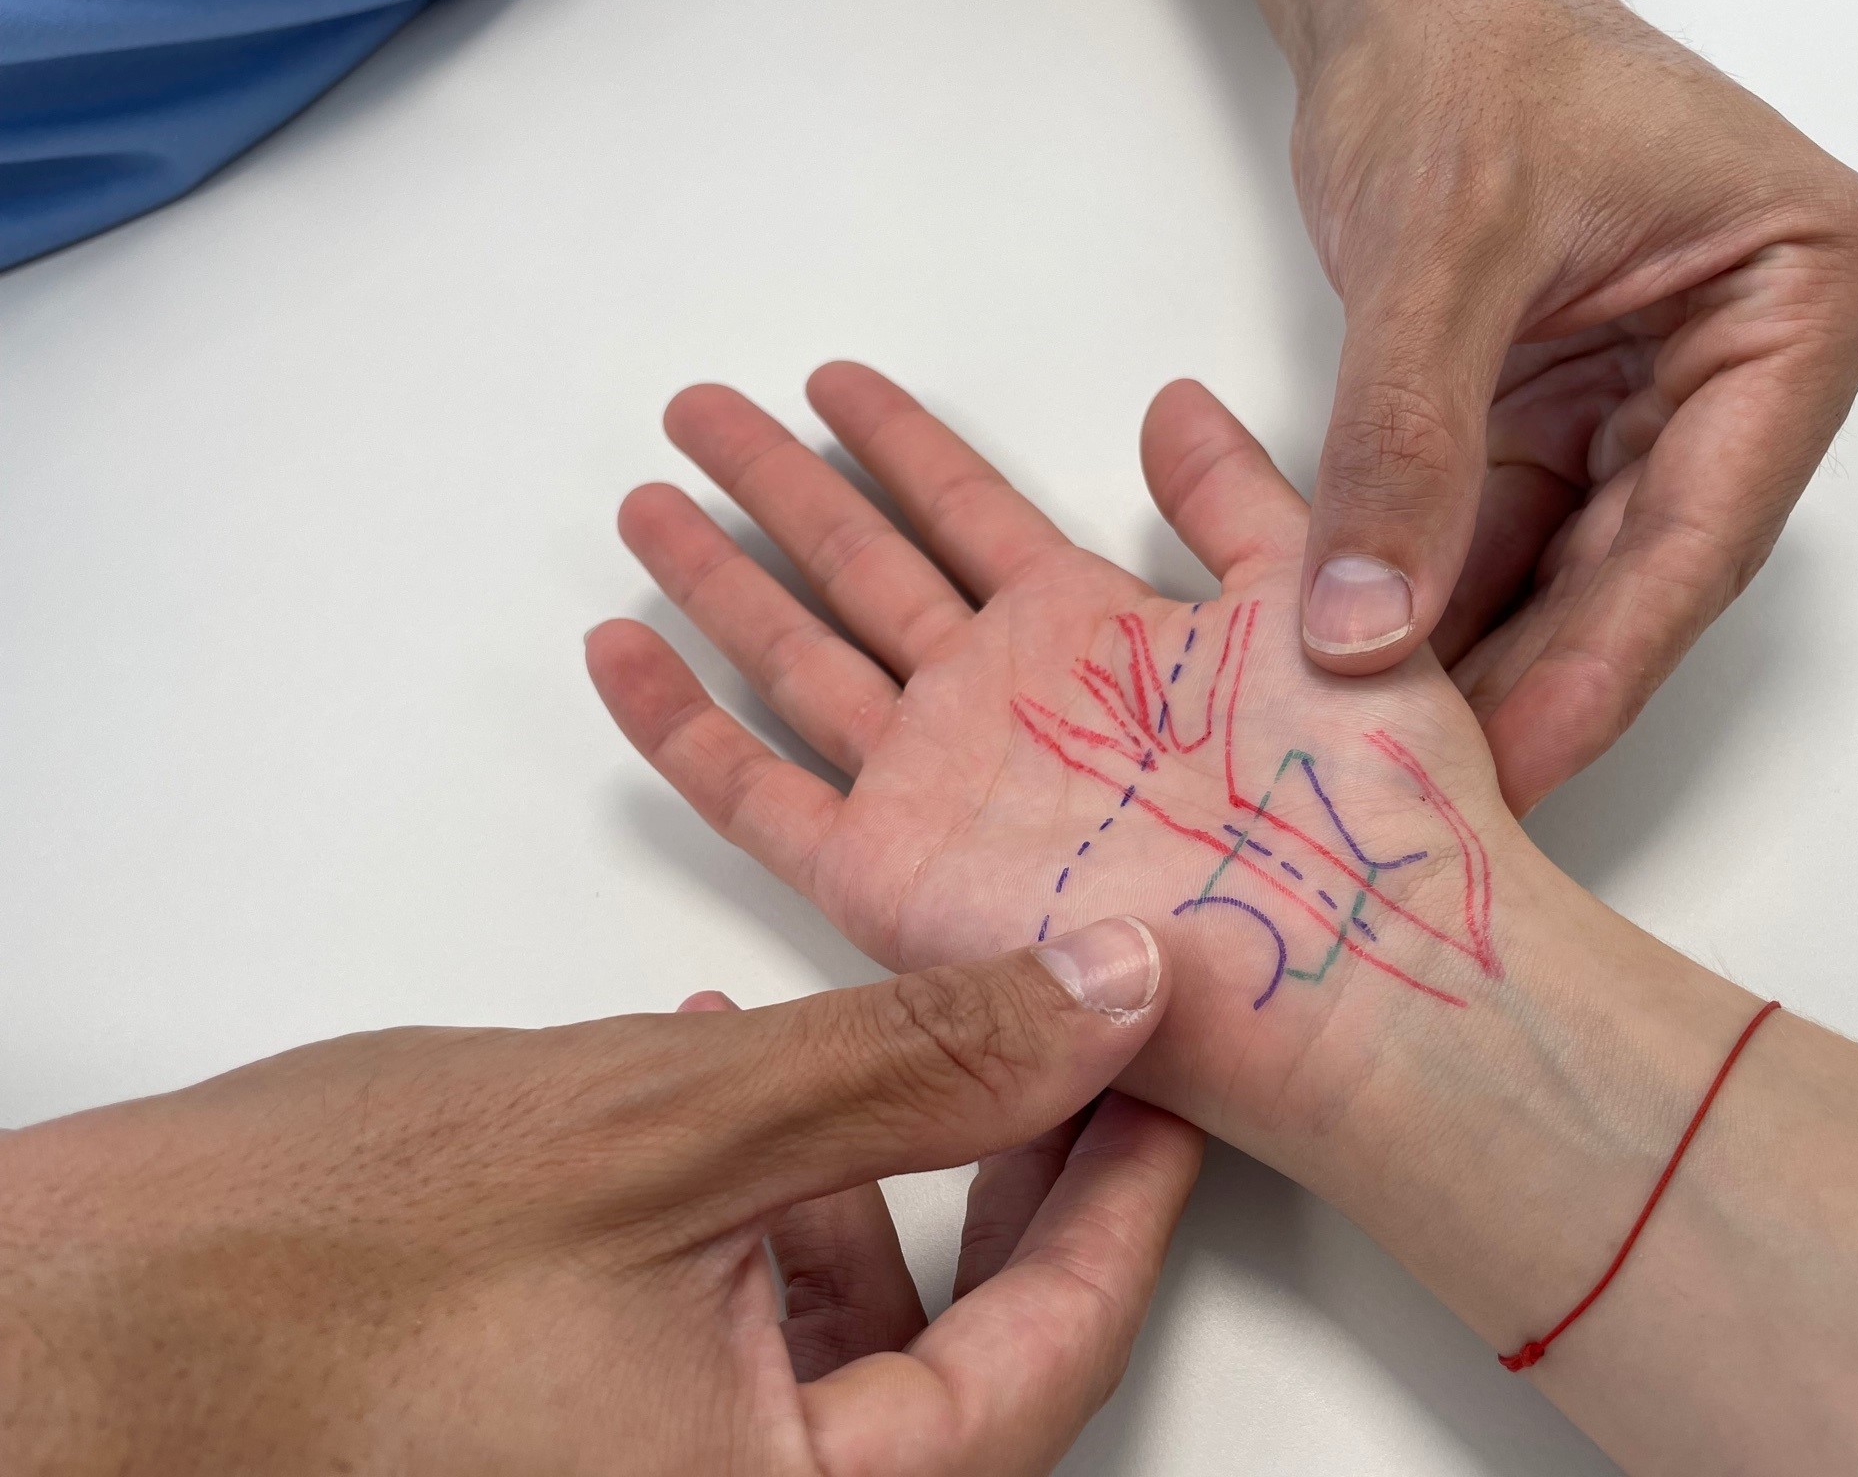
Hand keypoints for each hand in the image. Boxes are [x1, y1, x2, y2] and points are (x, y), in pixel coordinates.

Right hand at [0, 926, 1199, 1475]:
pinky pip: (757, 1338)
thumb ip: (920, 1061)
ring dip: (881, 1179)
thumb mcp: (677, 1123)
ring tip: (855, 1043)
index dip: (1127, 1202)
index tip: (1175, 1081)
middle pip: (972, 1364)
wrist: (86, 1317)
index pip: (1047, 1368)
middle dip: (1013, 1185)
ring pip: (864, 1340)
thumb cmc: (335, 1253)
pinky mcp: (611, 1441)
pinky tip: (735, 1090)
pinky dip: (777, 1213)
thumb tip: (1114, 999)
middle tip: (1053, 1046)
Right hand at [587, 363, 1534, 1172]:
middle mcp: (996, 698)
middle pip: (856, 565)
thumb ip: (1238, 496)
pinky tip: (620, 651)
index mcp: (1084, 628)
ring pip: (794, 656)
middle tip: (698, 410)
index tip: (830, 378)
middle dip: (776, 484)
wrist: (1353, 962)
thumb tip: (1171, 396)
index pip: (962, 505)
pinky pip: (758, 795)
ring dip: (718, 580)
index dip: (896, 440)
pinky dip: (681, 726)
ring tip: (646, 504)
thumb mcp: (1310, 600)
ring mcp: (937, 785)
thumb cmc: (1360, 794)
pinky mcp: (892, 882)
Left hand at [1246, 0, 1857, 810]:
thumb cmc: (1467, 52)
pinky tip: (1379, 676)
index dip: (1605, 662)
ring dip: (1484, 657)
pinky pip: (1508, 533)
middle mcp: (1751, 361)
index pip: (1706, 525)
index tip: (1521, 764)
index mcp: (1805, 295)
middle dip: (1537, 680)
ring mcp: (1660, 394)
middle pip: (1643, 565)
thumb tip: (1363, 627)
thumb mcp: (1437, 255)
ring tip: (1398, 763)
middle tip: (1445, 801)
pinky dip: (1443, 600)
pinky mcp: (1566, 411)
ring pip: (1572, 568)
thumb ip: (1402, 445)